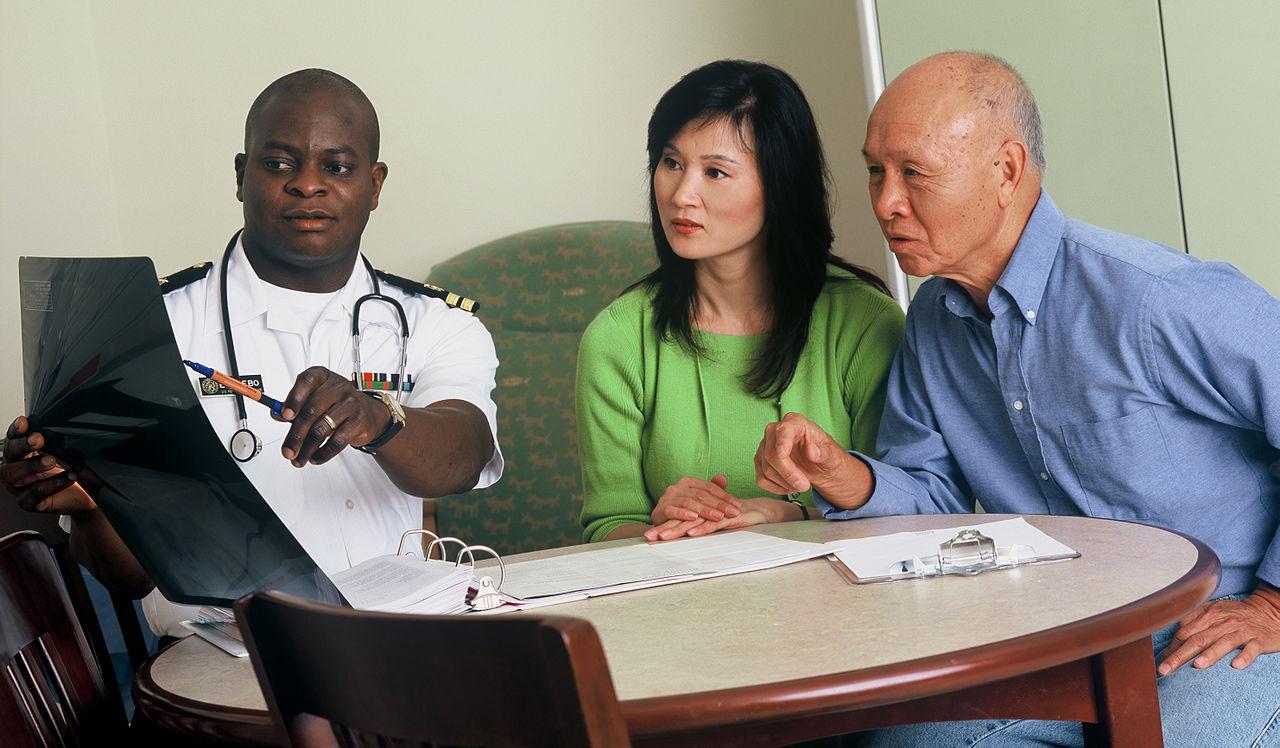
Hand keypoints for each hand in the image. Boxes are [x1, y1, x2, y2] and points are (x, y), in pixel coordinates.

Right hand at [2, 416, 95, 514]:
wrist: (85, 493)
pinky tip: (69, 476)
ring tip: (52, 460)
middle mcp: (14, 467)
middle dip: (21, 446)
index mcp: (21, 452)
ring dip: (31, 465)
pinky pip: (35, 493)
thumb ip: (57, 439)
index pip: (13, 438)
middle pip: (8, 455)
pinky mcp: (28, 502)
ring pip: (12, 475)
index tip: (24, 422)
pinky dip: (52, 484)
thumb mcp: (66, 450)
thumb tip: (57, 423)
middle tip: (38, 439)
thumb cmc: (71, 467)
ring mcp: (18, 486)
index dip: (16, 430)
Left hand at [279, 367, 391, 466]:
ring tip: (298, 459)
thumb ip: (296, 406)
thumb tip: (277, 415)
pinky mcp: (358, 421)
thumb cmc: (336, 404)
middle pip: (311, 411)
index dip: (294, 398)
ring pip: (322, 429)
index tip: (284, 415)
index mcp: (322, 377)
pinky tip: (315, 458)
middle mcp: (337, 387)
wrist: (368, 413)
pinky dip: (323, 453)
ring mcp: (350, 404)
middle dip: (296, 435)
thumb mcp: (315, 398)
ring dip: (307, 449)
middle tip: (287, 451)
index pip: (307, 381)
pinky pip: (337, 441)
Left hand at [645, 497, 788, 541]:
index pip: (678, 518)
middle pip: (681, 519)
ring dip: (678, 528)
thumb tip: (682, 537)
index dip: (663, 526)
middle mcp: (706, 510)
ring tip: (663, 536)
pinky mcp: (729, 517)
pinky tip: (691, 533)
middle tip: (649, 537)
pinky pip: (714, 523)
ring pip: (694, 520)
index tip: (648, 536)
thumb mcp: (714, 524)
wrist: (759, 512)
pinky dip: (702, 528)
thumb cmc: (734, 518)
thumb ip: (699, 527)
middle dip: (664, 528)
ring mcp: (717, 513)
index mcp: (700, 511)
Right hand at [651, 475, 741, 525]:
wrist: (660, 519)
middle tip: (733, 512)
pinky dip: (684, 514)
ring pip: (689, 502)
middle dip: (719, 504)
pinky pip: (673, 511)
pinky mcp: (661, 510)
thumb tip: (723, 478)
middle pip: (701, 494)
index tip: (737, 505)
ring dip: (705, 510)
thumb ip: (711, 489)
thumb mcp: (698, 499)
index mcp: (688, 482)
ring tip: (718, 516)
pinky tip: (694, 518)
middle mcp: (678, 487)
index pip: (709, 487)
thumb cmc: (681, 509)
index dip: (725, 496)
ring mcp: (668, 498)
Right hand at [755, 412, 867, 505]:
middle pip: (771, 453)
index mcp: (795, 422)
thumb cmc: (825, 456)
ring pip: (766, 468)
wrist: (819, 467)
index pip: (784, 430)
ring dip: (785, 483)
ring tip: (802, 485)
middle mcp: (776, 431)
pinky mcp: (760, 461)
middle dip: (788, 474)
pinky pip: (761, 478)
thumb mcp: (832, 455)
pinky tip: (790, 486)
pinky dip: (776, 487)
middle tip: (804, 485)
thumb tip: (812, 450)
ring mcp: (765, 446)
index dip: (782, 442)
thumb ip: (823, 452)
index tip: (782, 455)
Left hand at [1157, 582, 1279, 674]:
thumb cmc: (1236, 615)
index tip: (1160, 661)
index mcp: (1209, 614)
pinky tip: (1235, 665)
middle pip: (1198, 638)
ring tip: (1196, 666)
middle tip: (1164, 669)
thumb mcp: (1214, 611)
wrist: (1269, 611)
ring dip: (1210, 654)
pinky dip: (1244, 656)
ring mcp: (1242, 631)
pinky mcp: (1259, 640)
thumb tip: (1174, 637)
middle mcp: (1223, 622)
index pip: (1185, 631)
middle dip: (1179, 655)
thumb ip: (1194, 621)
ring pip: (1224, 642)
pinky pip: (1252, 649)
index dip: (1171, 647)